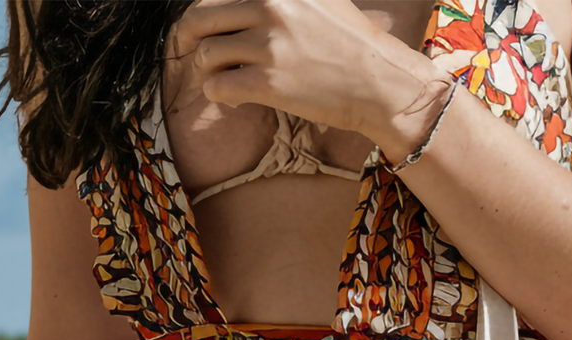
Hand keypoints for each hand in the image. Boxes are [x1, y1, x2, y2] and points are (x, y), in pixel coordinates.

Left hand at [169, 0, 448, 142]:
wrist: (381, 84)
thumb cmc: (355, 44)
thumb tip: (255, 3)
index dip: (204, 11)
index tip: (206, 24)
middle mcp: (268, 6)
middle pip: (201, 16)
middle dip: (189, 36)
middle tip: (191, 48)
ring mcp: (267, 46)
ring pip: (207, 54)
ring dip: (207, 70)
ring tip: (221, 79)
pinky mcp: (267, 83)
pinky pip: (217, 86)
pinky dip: (217, 94)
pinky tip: (232, 99)